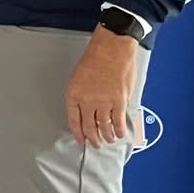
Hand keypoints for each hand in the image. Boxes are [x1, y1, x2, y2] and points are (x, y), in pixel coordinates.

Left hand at [66, 27, 140, 147]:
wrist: (111, 48)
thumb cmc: (95, 58)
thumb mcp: (78, 77)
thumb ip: (82, 95)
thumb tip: (88, 109)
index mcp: (74, 94)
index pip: (73, 120)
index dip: (77, 132)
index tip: (80, 139)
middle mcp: (87, 101)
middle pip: (88, 126)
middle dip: (92, 138)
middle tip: (95, 144)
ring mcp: (104, 102)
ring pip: (104, 126)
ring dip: (106, 136)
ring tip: (108, 140)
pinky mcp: (119, 101)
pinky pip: (118, 121)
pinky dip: (119, 129)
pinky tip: (120, 133)